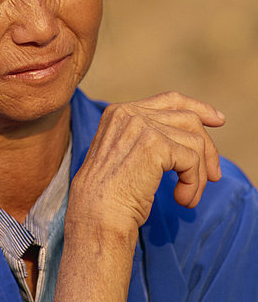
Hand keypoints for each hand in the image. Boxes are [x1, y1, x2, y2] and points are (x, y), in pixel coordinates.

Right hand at [67, 91, 224, 233]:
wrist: (96, 215)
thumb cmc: (109, 195)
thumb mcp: (126, 154)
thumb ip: (150, 137)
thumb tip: (194, 137)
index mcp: (120, 112)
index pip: (169, 99)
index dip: (197, 107)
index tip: (217, 119)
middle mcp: (129, 112)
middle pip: (188, 119)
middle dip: (207, 148)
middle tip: (215, 175)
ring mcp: (142, 126)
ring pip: (194, 142)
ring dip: (198, 175)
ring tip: (187, 198)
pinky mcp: (154, 144)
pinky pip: (192, 160)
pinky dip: (194, 184)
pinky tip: (182, 200)